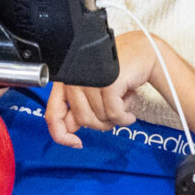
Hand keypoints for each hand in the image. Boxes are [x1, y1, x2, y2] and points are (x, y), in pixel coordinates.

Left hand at [43, 30, 170, 146]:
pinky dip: (125, 119)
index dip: (61, 135)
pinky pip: (115, 115)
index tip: (76, 143)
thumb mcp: (93, 89)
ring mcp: (92, 79)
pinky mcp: (109, 82)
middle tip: (114, 113)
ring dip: (117, 117)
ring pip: (100, 118)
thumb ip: (78, 108)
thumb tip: (70, 131)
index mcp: (66, 80)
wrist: (141, 50)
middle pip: (83, 120)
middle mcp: (75, 78)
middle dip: (102, 123)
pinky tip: (129, 114)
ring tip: (123, 101)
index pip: (53, 115)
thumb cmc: (117, 71)